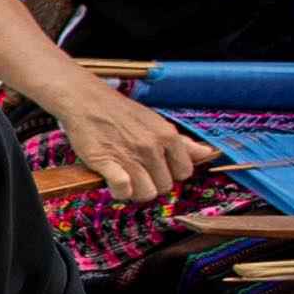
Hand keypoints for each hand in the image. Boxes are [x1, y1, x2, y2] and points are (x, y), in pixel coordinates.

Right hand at [53, 81, 214, 208]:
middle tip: (139, 173)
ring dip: (136, 191)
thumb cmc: (121, 112)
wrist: (85, 100)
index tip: (158, 169)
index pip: (184, 172)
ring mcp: (130, 155)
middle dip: (153, 184)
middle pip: (165, 186)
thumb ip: (182, 142)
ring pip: (146, 193)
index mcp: (168, 136)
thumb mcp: (156, 122)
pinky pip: (123, 189)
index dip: (171, 173)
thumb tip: (208, 154)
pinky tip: (115, 184)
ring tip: (127, 180)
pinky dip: (120, 192)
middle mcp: (152, 147)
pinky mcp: (106, 162)